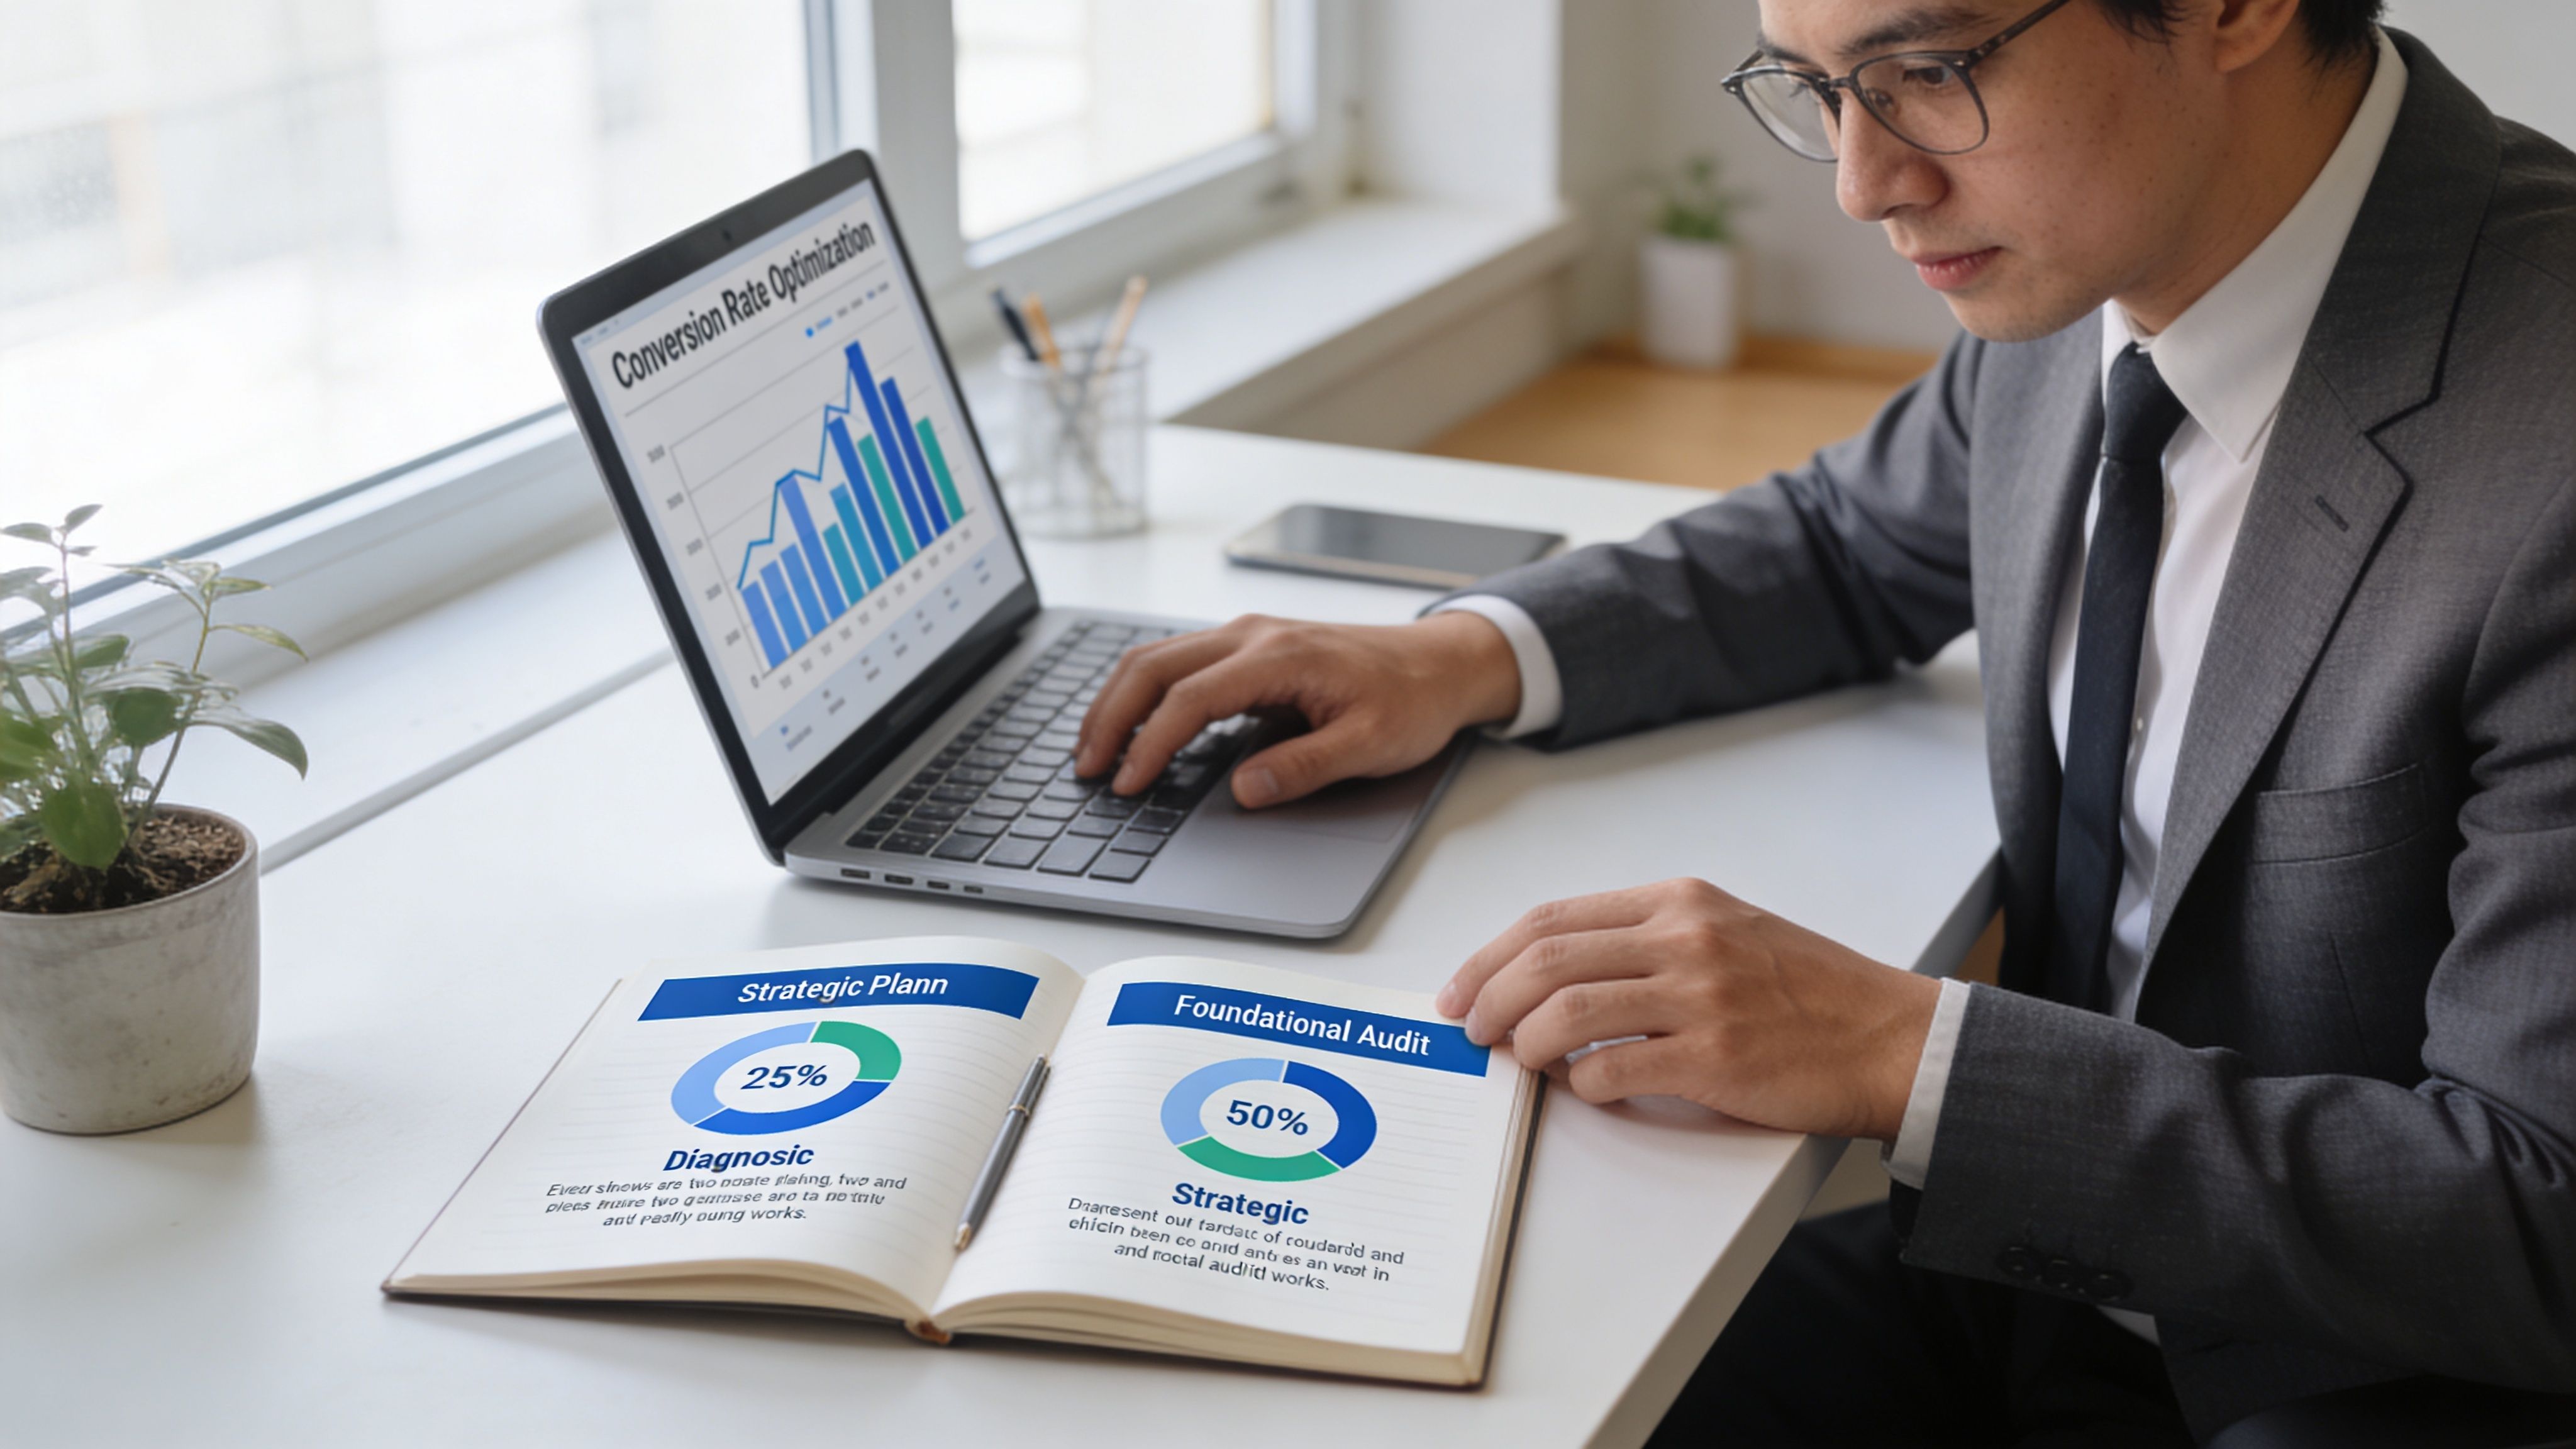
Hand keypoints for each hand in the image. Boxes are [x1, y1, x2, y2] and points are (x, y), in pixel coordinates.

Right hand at [1073, 612, 1521, 806]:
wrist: (1442, 662)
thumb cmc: (1411, 699)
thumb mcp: (1371, 744)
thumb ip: (1305, 767)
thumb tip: (1245, 790)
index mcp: (1278, 656)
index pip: (1190, 699)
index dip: (1151, 745)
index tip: (1129, 785)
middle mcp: (1252, 635)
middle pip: (1153, 667)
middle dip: (1110, 718)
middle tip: (1087, 769)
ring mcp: (1247, 635)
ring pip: (1157, 658)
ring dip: (1119, 701)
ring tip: (1094, 749)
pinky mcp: (1248, 647)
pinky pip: (1178, 661)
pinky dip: (1144, 692)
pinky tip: (1133, 725)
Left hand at [1436, 879, 1939, 1140]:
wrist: (1889, 1037)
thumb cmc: (1807, 992)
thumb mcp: (1723, 931)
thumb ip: (1645, 940)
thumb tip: (1554, 974)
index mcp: (1679, 901)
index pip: (1553, 918)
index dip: (1491, 956)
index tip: (1464, 989)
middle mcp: (1684, 939)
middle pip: (1546, 960)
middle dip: (1489, 999)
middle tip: (1471, 1030)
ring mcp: (1699, 997)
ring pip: (1567, 1013)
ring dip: (1525, 1043)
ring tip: (1521, 1061)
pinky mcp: (1714, 1058)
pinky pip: (1613, 1072)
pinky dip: (1581, 1085)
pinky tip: (1585, 1088)